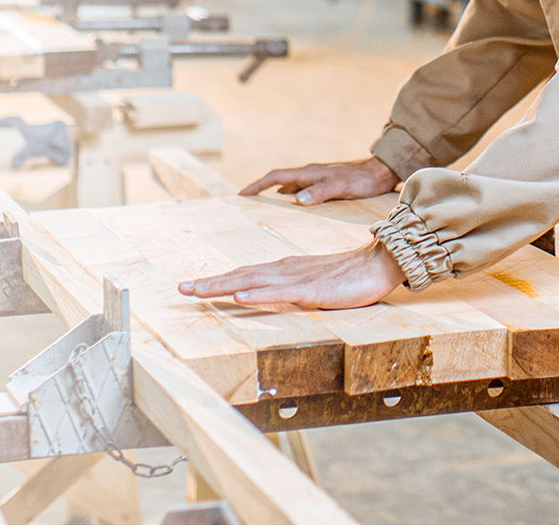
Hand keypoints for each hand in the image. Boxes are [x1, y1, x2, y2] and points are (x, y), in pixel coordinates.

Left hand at [179, 242, 404, 308]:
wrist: (376, 264)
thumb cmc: (346, 276)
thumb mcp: (310, 284)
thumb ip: (289, 288)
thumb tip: (267, 295)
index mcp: (283, 270)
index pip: (244, 275)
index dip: (217, 281)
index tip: (193, 286)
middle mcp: (284, 271)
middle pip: (240, 275)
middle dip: (209, 283)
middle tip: (182, 288)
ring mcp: (296, 279)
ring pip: (252, 281)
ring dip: (223, 286)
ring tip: (198, 290)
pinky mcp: (311, 290)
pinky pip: (280, 292)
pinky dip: (258, 293)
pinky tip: (241, 295)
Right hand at [239, 156, 398, 205]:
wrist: (381, 172)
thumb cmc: (361, 180)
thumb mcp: (340, 187)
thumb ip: (319, 192)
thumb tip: (297, 200)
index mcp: (309, 173)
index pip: (276, 177)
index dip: (258, 185)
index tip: (243, 194)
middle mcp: (310, 174)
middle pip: (279, 181)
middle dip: (262, 189)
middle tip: (247, 201)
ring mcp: (317, 179)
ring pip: (290, 187)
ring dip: (276, 195)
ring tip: (265, 208)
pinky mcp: (325, 185)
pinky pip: (302, 191)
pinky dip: (292, 199)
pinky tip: (295, 210)